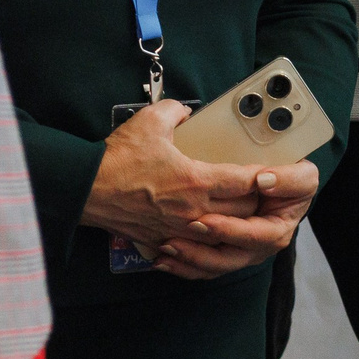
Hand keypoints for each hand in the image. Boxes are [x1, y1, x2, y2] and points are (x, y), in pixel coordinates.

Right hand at [80, 100, 267, 262]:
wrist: (84, 190)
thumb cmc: (117, 159)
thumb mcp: (150, 121)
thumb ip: (176, 111)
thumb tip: (185, 112)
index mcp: (196, 182)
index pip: (246, 182)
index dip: (265, 177)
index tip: (275, 172)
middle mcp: (192, 210)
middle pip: (242, 213)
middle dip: (257, 202)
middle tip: (263, 191)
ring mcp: (177, 229)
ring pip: (221, 234)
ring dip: (235, 224)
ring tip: (242, 211)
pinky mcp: (160, 240)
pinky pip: (194, 246)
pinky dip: (207, 240)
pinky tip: (210, 232)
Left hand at [153, 159, 319, 277]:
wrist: (283, 187)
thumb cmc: (292, 181)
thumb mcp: (303, 177)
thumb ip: (289, 179)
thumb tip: (263, 180)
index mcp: (277, 231)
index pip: (255, 236)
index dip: (231, 230)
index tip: (206, 221)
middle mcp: (258, 248)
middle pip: (229, 259)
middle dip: (200, 252)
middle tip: (174, 240)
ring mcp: (240, 254)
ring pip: (212, 267)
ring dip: (187, 261)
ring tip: (164, 249)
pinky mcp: (224, 254)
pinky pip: (202, 268)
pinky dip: (181, 267)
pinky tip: (160, 260)